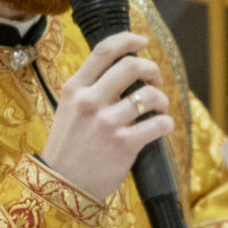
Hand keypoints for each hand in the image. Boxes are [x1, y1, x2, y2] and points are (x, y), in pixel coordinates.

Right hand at [41, 31, 174, 203]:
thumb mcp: (67, 111)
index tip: (142, 42)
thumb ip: (89, 91)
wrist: (61, 187)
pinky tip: (162, 127)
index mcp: (75, 89)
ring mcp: (108, 122)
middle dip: (151, 69)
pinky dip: (166, 123)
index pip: (103, 51)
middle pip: (131, 66)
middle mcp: (90, 101)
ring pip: (149, 95)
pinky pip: (158, 124)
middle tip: (156, 79)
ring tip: (159, 108)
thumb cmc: (67, 149)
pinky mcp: (125, 144)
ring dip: (161, 98)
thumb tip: (120, 73)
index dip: (128, 40)